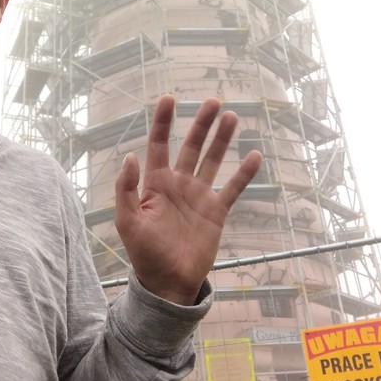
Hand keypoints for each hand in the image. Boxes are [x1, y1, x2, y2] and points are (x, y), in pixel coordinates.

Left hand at [115, 95, 261, 304]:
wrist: (168, 282)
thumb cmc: (144, 253)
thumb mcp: (127, 221)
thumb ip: (126, 189)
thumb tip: (130, 156)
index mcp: (156, 183)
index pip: (159, 144)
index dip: (164, 122)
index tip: (169, 98)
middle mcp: (179, 183)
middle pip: (192, 146)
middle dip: (201, 124)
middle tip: (213, 102)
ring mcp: (199, 196)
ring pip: (213, 160)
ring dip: (222, 139)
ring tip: (231, 117)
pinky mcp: (216, 211)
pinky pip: (233, 188)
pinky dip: (244, 173)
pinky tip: (254, 156)